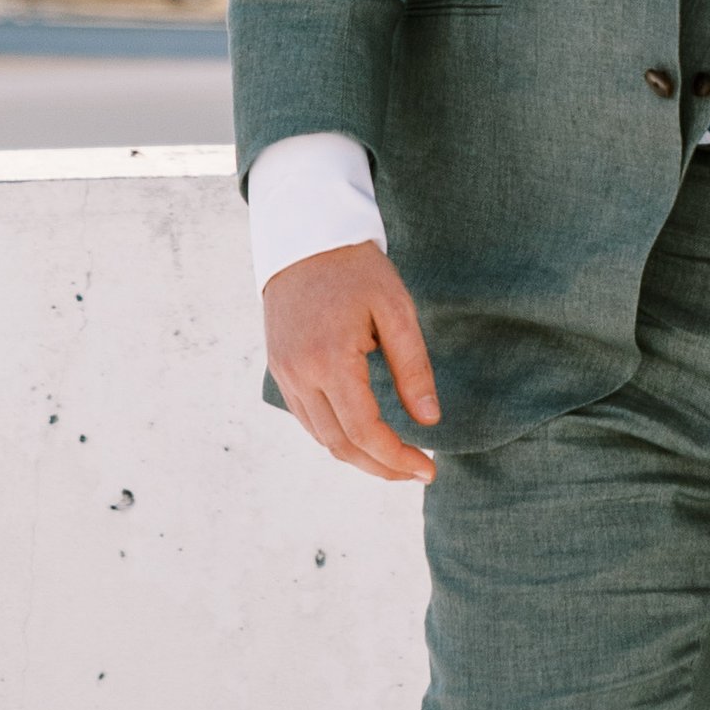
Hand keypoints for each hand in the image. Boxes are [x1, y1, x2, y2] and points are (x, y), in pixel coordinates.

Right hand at [263, 242, 440, 483]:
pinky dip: (336, 436)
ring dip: (358, 457)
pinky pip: (307, 419)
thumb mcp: (395, 309)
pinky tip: (362, 435)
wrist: (305, 237)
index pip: (363, 432)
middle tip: (416, 472)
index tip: (428, 469)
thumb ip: (413, 368)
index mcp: (330, 360)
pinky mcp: (279, 369)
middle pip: (339, 445)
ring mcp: (284, 374)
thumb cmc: (356, 268)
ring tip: (395, 459)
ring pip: (321, 438)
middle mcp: (299, 374)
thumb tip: (429, 421)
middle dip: (380, 467)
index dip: (397, 459)